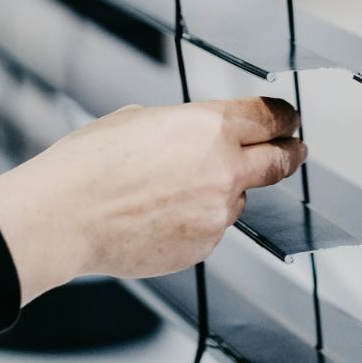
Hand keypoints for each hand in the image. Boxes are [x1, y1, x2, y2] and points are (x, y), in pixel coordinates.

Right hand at [0, 97, 304, 304]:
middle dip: (291, 153)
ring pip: (238, 198)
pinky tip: (161, 214)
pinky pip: (212, 228)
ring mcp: (217, 212)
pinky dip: (198, 220)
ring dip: (224, 191)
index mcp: (209, 127)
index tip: (290, 119)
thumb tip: (197, 136)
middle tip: (296, 150)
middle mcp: (224, 169)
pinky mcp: (204, 246)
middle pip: (278, 161)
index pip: (268, 117)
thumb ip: (185, 126)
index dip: (284, 117)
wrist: (65, 215)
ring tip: (176, 189)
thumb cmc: (91, 162)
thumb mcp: (142, 118)